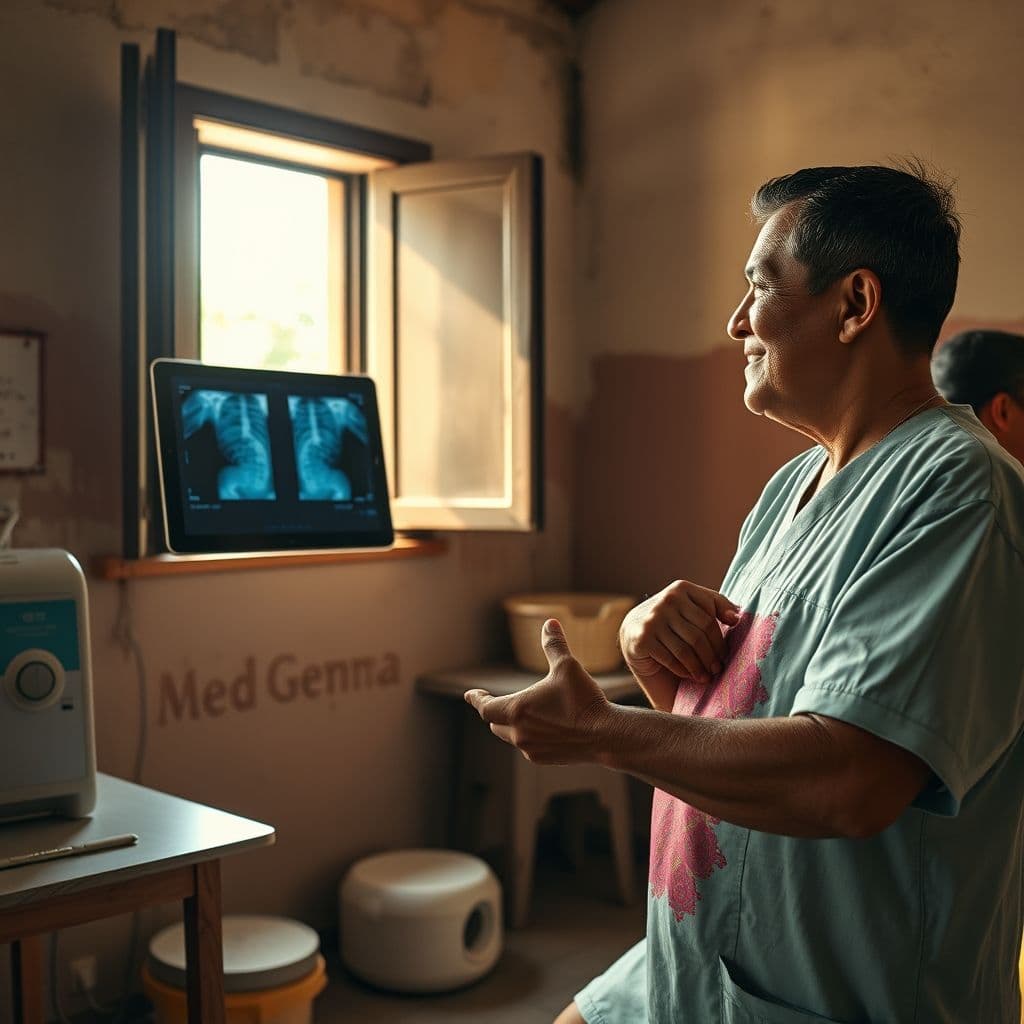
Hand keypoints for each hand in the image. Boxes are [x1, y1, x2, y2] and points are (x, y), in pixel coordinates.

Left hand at [464, 619, 610, 763]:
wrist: (605, 735)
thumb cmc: (583, 700)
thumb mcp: (567, 666)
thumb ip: (554, 645)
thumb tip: (550, 622)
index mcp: (517, 710)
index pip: (485, 707)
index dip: (477, 699)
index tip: (470, 694)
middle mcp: (518, 732)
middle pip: (495, 722)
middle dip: (494, 711)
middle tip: (494, 702)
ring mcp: (530, 748)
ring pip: (510, 736)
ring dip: (511, 725)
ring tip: (520, 714)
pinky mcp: (543, 758)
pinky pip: (526, 746)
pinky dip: (527, 736)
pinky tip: (541, 729)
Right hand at [620, 580, 740, 686]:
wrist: (633, 631)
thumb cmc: (672, 621)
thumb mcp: (692, 608)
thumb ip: (716, 606)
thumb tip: (737, 616)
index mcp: (681, 588)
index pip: (709, 615)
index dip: (720, 638)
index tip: (726, 653)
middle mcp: (666, 600)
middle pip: (700, 634)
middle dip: (712, 655)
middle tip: (718, 669)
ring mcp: (652, 619)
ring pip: (686, 649)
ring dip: (700, 667)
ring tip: (707, 677)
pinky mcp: (642, 639)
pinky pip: (671, 659)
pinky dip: (684, 670)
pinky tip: (690, 675)